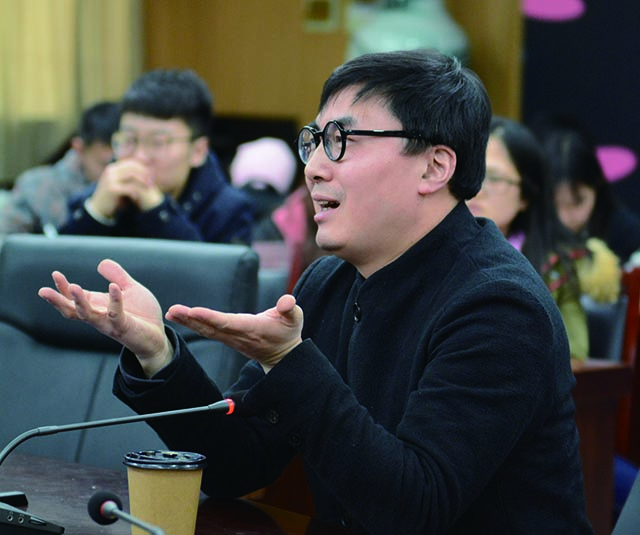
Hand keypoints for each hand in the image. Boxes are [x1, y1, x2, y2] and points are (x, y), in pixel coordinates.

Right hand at [38, 259, 171, 376]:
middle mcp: (99, 316)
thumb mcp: (130, 289)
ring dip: (80, 302)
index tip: (55, 274)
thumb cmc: (142, 314)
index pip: (74, 298)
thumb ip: (117, 276)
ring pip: (88, 315)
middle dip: (58, 300)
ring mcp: (109, 324)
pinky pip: (116, 314)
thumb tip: (101, 263)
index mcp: (97, 306)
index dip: (63, 288)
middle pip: (72, 310)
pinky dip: (114, 301)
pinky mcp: (123, 327)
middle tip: (42, 291)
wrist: (157, 336)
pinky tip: (113, 287)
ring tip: (74, 287)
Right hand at [89, 159, 163, 217]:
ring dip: (143, 182)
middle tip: (153, 182)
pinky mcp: (112, 189)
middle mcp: (111, 171)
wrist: (99, 207)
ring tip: (149, 188)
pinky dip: (136, 191)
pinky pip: (129, 187)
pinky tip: (138, 197)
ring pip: (132, 175)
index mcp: (113, 168)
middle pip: (132, 167)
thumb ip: (130, 178)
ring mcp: (110, 179)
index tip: (152, 175)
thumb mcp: (121, 184)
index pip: (131, 163)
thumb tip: (145, 171)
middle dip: (144, 174)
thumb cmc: (113, 196)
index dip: (143, 168)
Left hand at [166, 294, 303, 371]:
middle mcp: (238, 335)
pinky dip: (192, 323)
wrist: (282, 356)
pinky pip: (207, 331)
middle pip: (211, 327)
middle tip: (173, 310)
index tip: (194, 311)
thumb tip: (287, 301)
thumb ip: (290, 308)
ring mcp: (231, 338)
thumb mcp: (295, 318)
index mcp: (253, 328)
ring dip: (188, 321)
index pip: (228, 322)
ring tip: (172, 312)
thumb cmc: (288, 332)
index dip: (211, 317)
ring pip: (206, 330)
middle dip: (191, 319)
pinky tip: (180, 316)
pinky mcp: (227, 338)